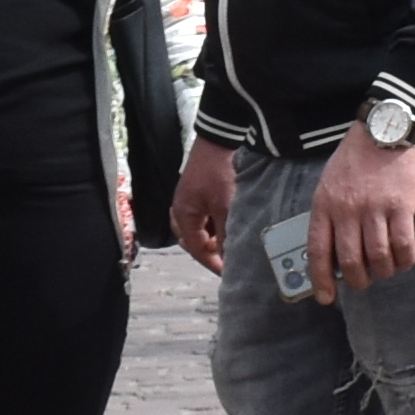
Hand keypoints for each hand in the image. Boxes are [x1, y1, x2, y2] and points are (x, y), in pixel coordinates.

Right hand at [172, 139, 237, 274]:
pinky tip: (229, 225)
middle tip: (233, 260)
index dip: (213, 263)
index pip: (197, 249)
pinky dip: (216, 226)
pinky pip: (203, 219)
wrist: (218, 141)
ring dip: (216, 238)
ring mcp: (187, 203)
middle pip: (196, 242)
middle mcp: (180, 212)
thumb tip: (229, 258)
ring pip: (201, 231)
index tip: (229, 273)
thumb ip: (225, 235)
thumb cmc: (218, 172)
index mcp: (183, 216)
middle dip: (214, 252)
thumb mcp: (225, 206)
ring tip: (234, 242)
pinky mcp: (196, 196)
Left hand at [305, 126, 414, 297]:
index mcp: (324, 205)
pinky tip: (406, 260)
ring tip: (387, 270)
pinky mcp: (401, 205)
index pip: (318, 252)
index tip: (326, 298)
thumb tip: (337, 251)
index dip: (321, 280)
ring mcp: (374, 209)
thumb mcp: (329, 183)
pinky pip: (403, 245)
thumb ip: (331, 214)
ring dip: (384, 272)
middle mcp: (347, 210)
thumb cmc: (356, 158)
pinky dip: (405, 260)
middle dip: (359, 280)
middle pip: (351, 262)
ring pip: (378, 258)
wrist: (385, 129)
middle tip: (365, 281)